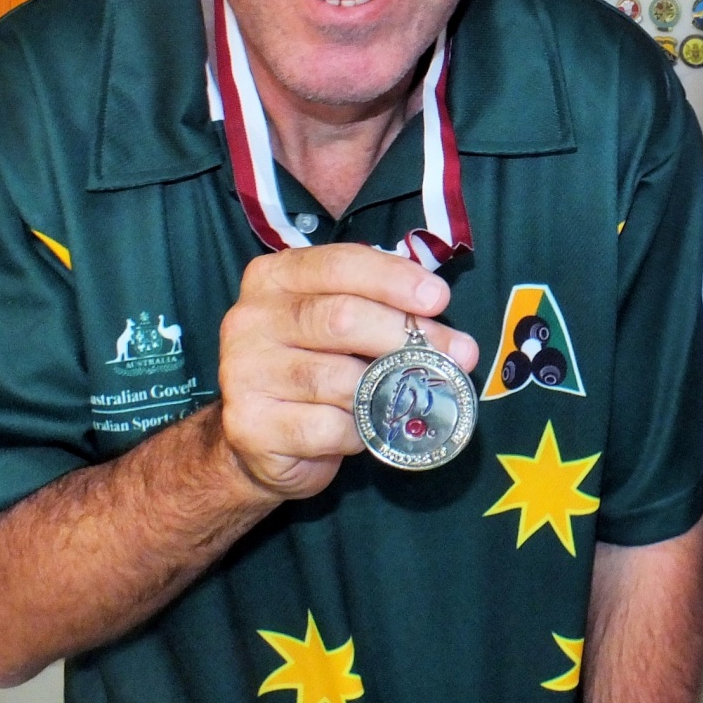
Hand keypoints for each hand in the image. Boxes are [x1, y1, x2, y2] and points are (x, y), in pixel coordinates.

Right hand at [217, 244, 479, 500]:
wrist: (258, 438)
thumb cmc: (314, 364)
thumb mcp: (339, 321)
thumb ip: (379, 307)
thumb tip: (444, 324)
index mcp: (274, 278)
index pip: (340, 264)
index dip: (394, 279)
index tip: (439, 299)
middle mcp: (251, 319)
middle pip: (341, 318)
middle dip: (406, 335)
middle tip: (457, 354)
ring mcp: (245, 372)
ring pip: (340, 378)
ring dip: (389, 390)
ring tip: (410, 395)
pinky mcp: (251, 425)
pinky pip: (329, 427)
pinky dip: (361, 430)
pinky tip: (366, 429)